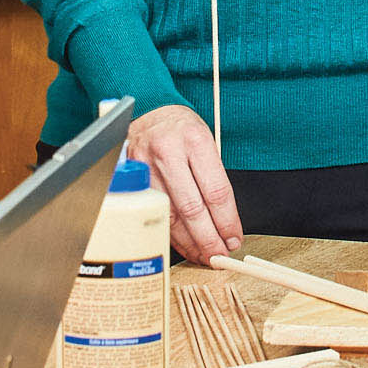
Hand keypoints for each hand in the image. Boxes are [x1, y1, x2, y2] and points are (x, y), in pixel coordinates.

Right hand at [124, 101, 244, 263]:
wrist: (150, 113)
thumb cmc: (182, 130)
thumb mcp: (206, 142)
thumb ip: (214, 179)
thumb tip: (225, 223)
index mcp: (195, 140)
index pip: (216, 191)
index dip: (227, 221)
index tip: (234, 238)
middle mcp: (169, 152)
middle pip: (193, 208)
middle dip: (209, 238)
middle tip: (221, 254)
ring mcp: (147, 166)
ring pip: (170, 216)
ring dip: (190, 242)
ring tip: (204, 255)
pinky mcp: (133, 178)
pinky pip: (154, 214)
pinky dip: (171, 234)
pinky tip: (184, 244)